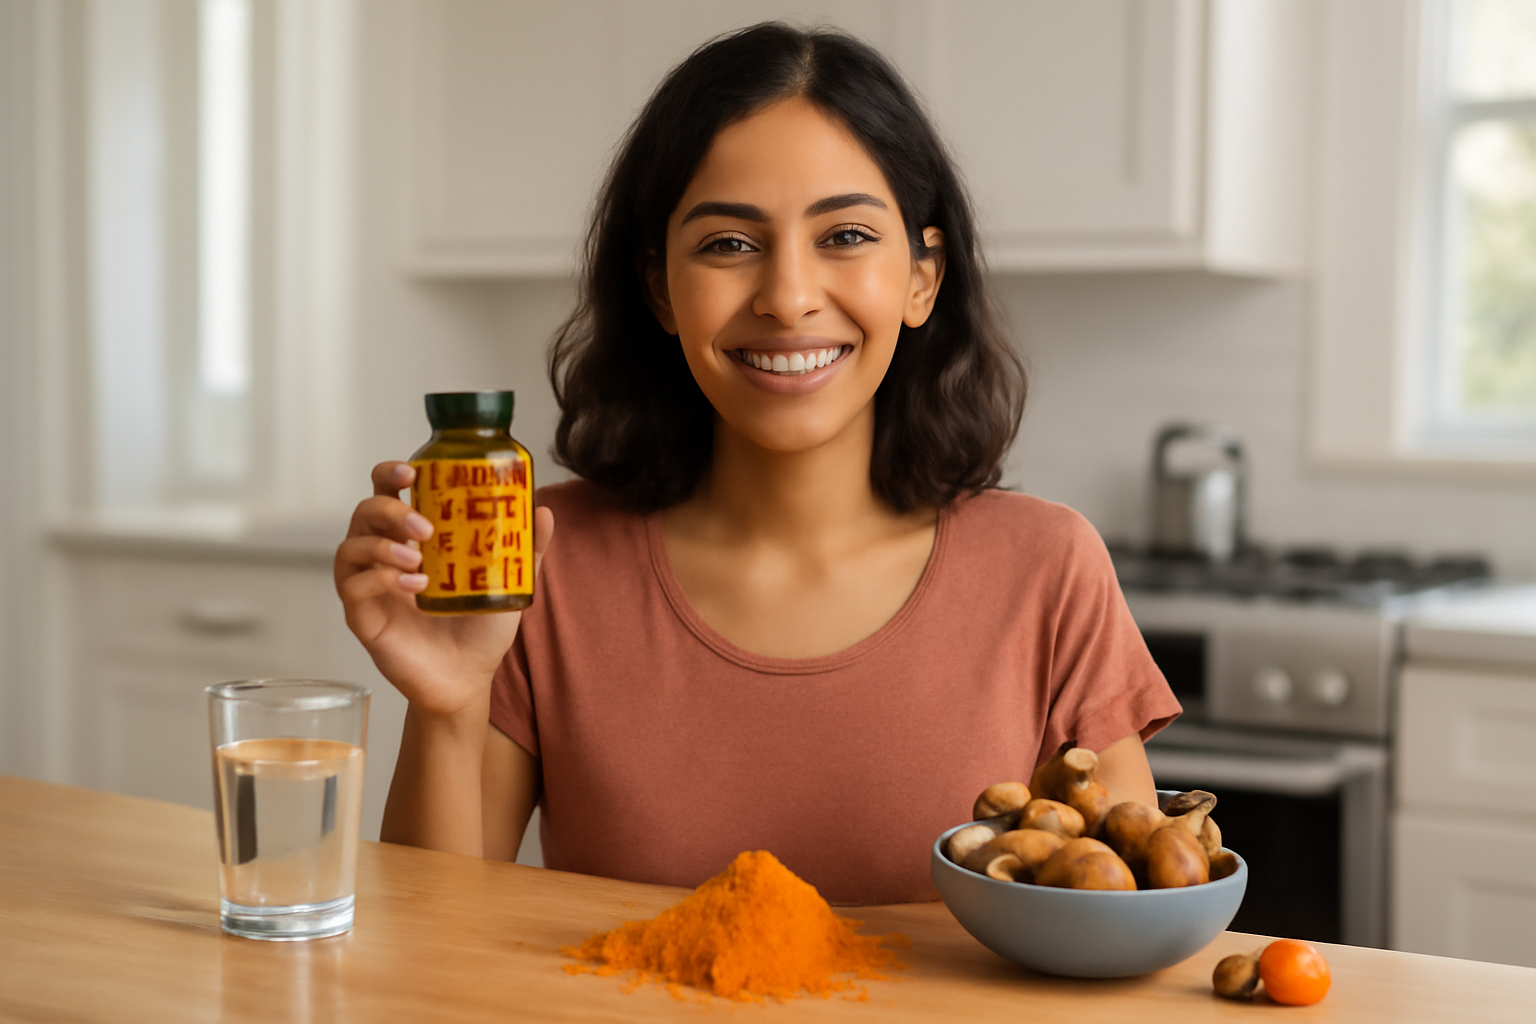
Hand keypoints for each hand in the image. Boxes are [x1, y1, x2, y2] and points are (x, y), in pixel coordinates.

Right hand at [334, 461, 554, 720]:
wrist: (467, 678)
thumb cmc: (479, 628)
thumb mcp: (508, 584)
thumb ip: (525, 549)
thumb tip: (544, 511)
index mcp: (412, 538)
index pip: (388, 491)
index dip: (391, 473)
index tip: (412, 470)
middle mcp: (384, 555)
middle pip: (365, 511)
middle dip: (391, 510)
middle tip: (425, 528)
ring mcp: (368, 585)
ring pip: (351, 546)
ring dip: (383, 545)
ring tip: (419, 562)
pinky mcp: (361, 616)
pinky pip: (353, 586)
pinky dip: (380, 579)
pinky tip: (414, 587)